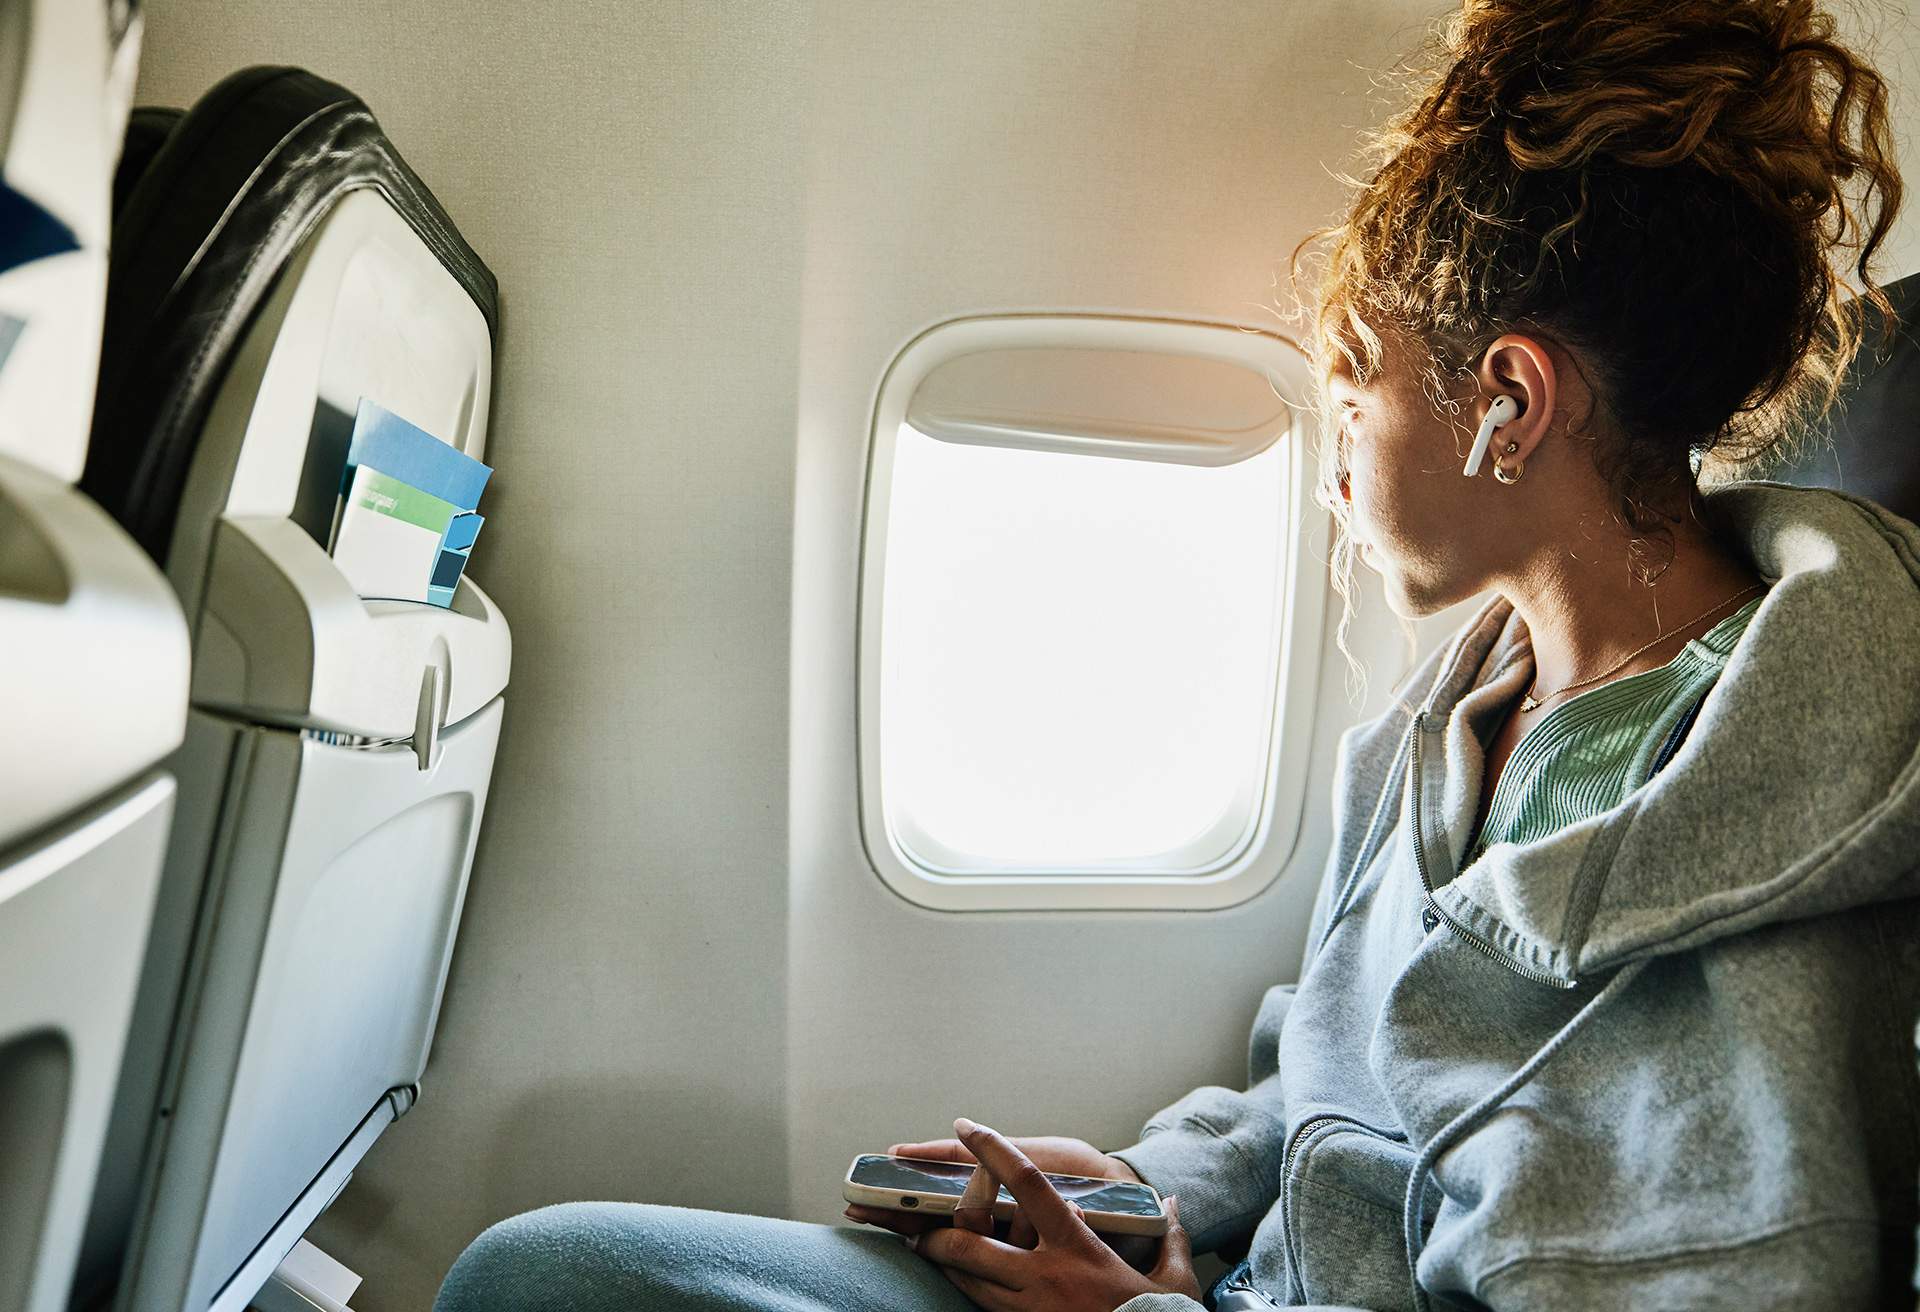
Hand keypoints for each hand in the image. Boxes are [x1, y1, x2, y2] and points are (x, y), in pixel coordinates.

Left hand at [896, 1117, 1203, 1311]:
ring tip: (923, 1245)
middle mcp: (1046, 1275)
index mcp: (1077, 1247)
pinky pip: (982, 1307)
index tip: (966, 1127)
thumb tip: (1172, 1204)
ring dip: (943, 1262)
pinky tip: (956, 1279)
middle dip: (937, 1230)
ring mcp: (1030, 1310)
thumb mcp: (1173, 1275)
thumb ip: (1170, 1235)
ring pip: (967, 1281)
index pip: (1027, 1183)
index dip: (992, 1150)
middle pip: (972, 1243)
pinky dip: (965, 1289)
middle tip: (916, 1220)